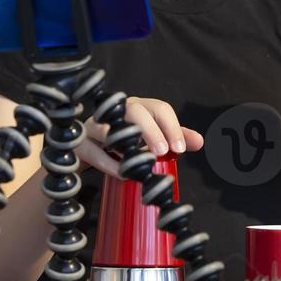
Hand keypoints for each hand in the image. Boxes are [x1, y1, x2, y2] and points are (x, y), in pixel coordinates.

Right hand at [77, 96, 203, 177]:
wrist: (87, 150)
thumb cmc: (124, 141)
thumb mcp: (151, 138)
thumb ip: (174, 137)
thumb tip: (200, 141)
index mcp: (138, 106)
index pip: (159, 108)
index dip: (172, 127)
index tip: (180, 148)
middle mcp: (117, 111)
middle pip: (135, 111)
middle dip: (152, 130)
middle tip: (165, 151)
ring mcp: (95, 125)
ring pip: (109, 127)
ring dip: (128, 144)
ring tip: (145, 162)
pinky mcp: (80, 143)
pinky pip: (95, 152)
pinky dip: (110, 163)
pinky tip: (124, 174)